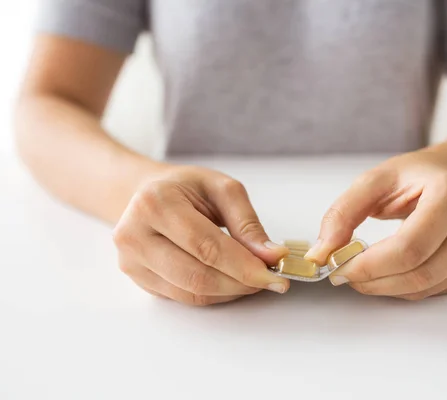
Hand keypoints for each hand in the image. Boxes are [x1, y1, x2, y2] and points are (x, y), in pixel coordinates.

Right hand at [112, 166, 289, 305]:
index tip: (275, 276)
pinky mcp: (137, 279)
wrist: (145, 194)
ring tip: (252, 279)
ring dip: (229, 292)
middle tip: (269, 280)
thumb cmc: (185, 188)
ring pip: (190, 292)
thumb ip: (247, 223)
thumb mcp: (221, 189)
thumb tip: (271, 256)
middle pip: (197, 276)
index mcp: (155, 204)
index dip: (244, 267)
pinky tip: (230, 282)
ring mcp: (131, 261)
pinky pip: (182, 297)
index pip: (206, 246)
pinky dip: (213, 295)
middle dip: (240, 283)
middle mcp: (134, 235)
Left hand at [305, 149, 446, 299]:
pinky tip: (386, 272)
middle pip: (422, 272)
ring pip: (427, 287)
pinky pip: (434, 290)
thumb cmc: (415, 176)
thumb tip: (322, 253)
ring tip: (360, 273)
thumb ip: (343, 213)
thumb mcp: (374, 180)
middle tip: (343, 275)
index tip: (338, 267)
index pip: (411, 246)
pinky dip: (402, 288)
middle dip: (375, 280)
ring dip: (386, 287)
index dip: (371, 265)